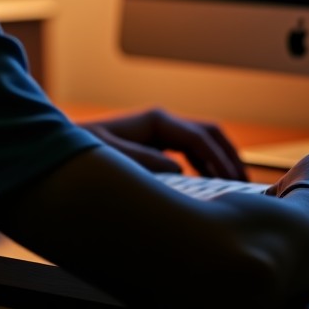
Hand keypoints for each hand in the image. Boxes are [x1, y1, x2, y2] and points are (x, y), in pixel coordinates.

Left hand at [77, 107, 247, 180]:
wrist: (63, 147)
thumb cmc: (84, 150)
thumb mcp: (112, 156)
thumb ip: (144, 161)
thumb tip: (178, 168)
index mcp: (157, 121)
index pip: (200, 138)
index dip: (220, 160)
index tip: (233, 183)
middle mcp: (162, 122)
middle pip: (209, 133)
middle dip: (229, 156)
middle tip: (245, 184)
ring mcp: (160, 132)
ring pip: (203, 142)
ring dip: (220, 160)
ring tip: (234, 187)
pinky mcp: (156, 144)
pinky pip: (190, 152)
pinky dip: (205, 165)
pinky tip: (209, 185)